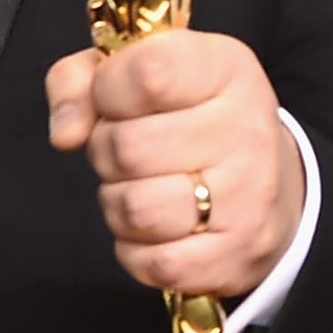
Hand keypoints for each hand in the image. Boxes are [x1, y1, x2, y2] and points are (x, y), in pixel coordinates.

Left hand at [46, 30, 302, 298]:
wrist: (268, 185)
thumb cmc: (185, 118)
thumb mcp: (138, 74)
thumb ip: (80, 82)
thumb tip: (64, 134)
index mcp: (225, 69)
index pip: (147, 73)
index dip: (106, 90)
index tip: (114, 99)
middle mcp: (246, 130)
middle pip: (127, 148)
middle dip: (105, 152)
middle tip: (125, 151)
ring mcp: (248, 197)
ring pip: (135, 210)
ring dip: (117, 203)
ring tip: (139, 188)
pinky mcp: (238, 255)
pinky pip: (153, 263)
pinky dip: (137, 250)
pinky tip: (156, 228)